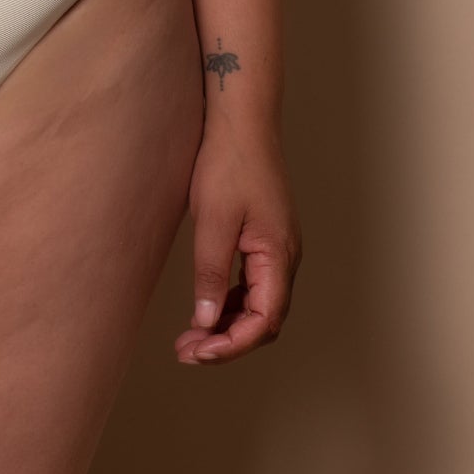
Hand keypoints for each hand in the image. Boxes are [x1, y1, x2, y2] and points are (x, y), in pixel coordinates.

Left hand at [174, 118, 301, 365]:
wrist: (242, 121)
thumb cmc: (229, 163)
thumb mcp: (214, 220)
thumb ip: (210, 273)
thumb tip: (206, 321)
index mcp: (278, 255)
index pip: (263, 321)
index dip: (232, 345)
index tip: (198, 352)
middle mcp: (285, 258)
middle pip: (264, 320)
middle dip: (227, 342)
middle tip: (187, 352)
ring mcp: (277, 249)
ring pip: (258, 305)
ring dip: (227, 325)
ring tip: (190, 338)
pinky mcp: (265, 240)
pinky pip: (253, 285)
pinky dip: (230, 302)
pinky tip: (205, 308)